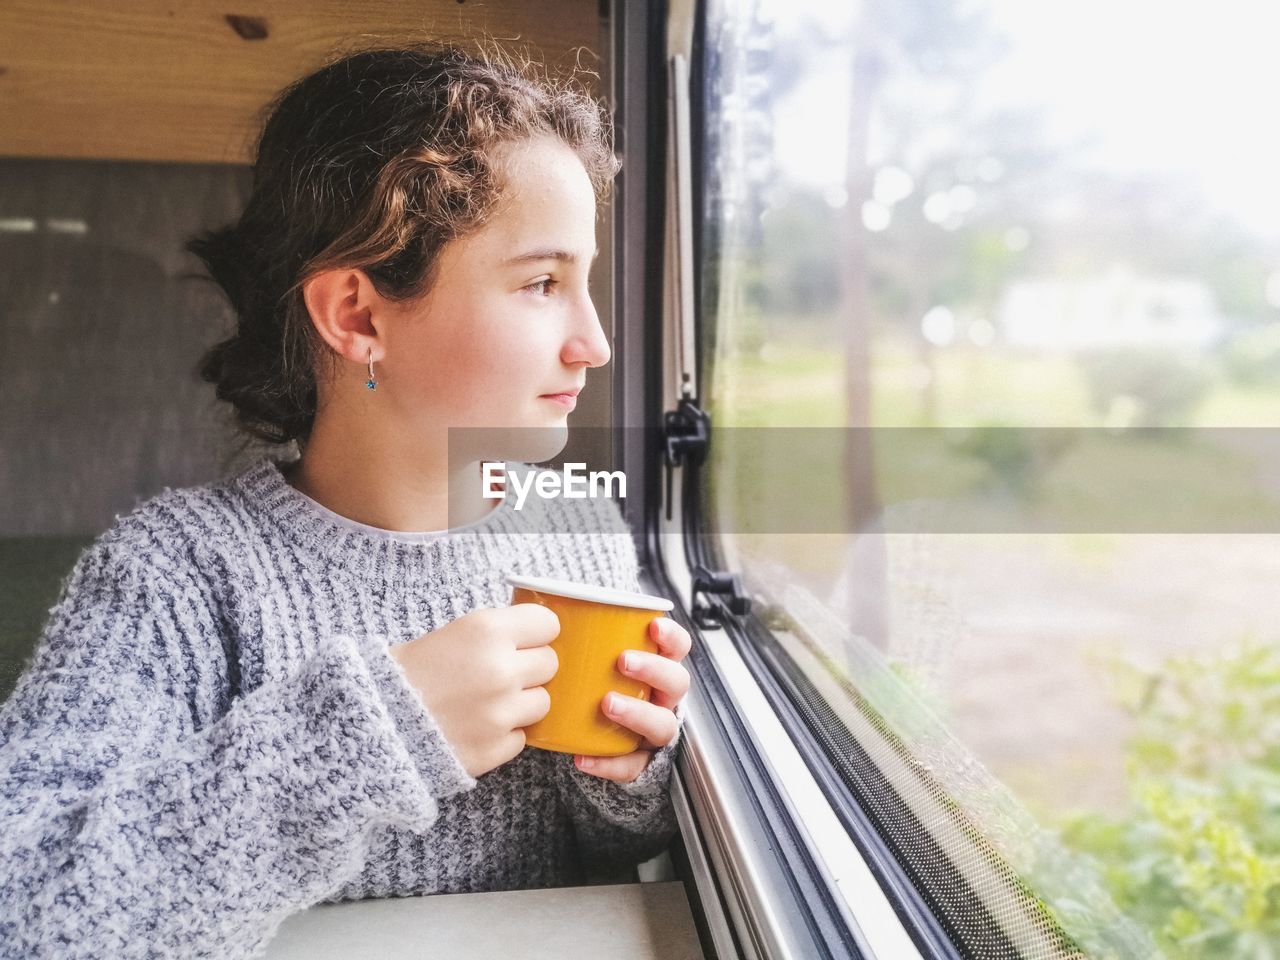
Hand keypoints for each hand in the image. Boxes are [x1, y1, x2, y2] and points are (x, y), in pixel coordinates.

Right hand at [390, 604, 559, 778]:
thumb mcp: (452, 631)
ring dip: (522, 702)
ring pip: (542, 702)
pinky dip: (504, 734)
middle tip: (501, 672)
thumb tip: (535, 633)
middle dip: (530, 667)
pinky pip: (521, 737)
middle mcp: (499, 670)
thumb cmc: (404, 673)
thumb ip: (496, 632)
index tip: (523, 639)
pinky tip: (476, 726)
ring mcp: (499, 713)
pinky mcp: (494, 749)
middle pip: (550, 663)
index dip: (535, 632)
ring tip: (487, 701)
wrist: (367, 723)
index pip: (548, 624)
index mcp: (486, 631)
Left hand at [574, 615, 691, 783]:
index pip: (678, 648)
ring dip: (637, 712)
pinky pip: (632, 767)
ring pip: (663, 725)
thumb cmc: (593, 683)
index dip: (672, 636)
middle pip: (677, 682)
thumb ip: (583, 636)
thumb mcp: (595, 658)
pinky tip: (583, 759)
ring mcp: (654, 731)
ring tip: (607, 704)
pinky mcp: (639, 762)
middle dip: (654, 669)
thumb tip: (539, 603)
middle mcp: (663, 698)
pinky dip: (609, 764)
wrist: (589, 734)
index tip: (652, 625)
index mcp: (658, 668)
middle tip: (623, 661)